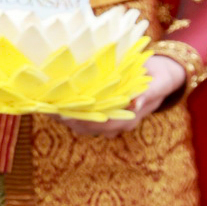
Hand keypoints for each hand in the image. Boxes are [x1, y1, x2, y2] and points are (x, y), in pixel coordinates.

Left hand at [60, 54, 185, 138]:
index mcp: (130, 118)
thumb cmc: (158, 79)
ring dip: (65, 117)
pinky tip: (54, 104)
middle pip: (88, 127)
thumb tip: (135, 103)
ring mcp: (109, 120)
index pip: (103, 125)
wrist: (160, 78)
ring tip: (46, 107)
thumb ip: (147, 93)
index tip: (65, 115)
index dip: (84, 121)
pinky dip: (69, 112)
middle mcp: (117, 124)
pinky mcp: (102, 113)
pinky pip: (83, 117)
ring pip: (83, 125)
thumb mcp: (157, 84)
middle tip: (48, 110)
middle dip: (67, 120)